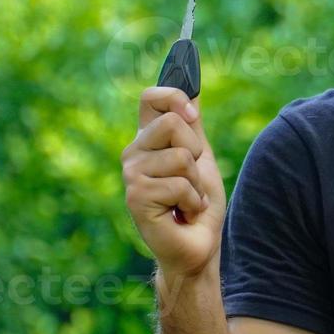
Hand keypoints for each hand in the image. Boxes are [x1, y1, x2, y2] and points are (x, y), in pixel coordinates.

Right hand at [122, 87, 226, 278]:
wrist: (198, 245)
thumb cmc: (198, 204)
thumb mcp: (201, 157)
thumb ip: (193, 125)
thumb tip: (194, 88)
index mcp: (148, 140)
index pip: (151, 98)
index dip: (174, 97)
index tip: (193, 114)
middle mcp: (134, 153)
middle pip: (173, 122)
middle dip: (196, 152)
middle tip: (191, 178)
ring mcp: (132, 175)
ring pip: (181, 156)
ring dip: (196, 183)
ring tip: (187, 200)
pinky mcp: (136, 197)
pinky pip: (180, 185)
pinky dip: (193, 202)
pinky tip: (183, 214)